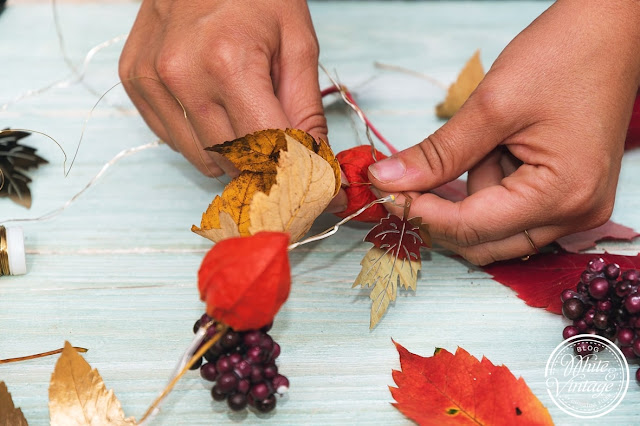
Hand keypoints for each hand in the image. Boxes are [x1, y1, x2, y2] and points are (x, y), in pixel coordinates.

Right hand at [119, 0, 347, 211]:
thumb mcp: (298, 43)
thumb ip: (307, 111)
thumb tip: (318, 170)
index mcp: (229, 62)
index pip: (268, 150)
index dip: (300, 177)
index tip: (321, 193)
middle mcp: (182, 76)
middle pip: (234, 162)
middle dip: (268, 169)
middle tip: (286, 156)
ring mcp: (151, 80)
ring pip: (202, 160)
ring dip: (234, 156)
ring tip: (247, 118)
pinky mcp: (133, 82)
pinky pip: (174, 140)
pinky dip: (202, 138)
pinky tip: (214, 106)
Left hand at [368, 0, 639, 264]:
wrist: (610, 32)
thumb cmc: (564, 56)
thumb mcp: (491, 105)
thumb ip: (437, 154)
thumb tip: (387, 181)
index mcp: (562, 196)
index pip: (470, 228)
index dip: (419, 214)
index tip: (383, 192)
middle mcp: (574, 216)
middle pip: (481, 243)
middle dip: (439, 213)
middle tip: (404, 179)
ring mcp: (574, 210)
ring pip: (492, 231)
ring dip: (468, 197)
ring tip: (487, 142)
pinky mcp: (566, 197)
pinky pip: (510, 213)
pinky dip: (487, 189)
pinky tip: (498, 150)